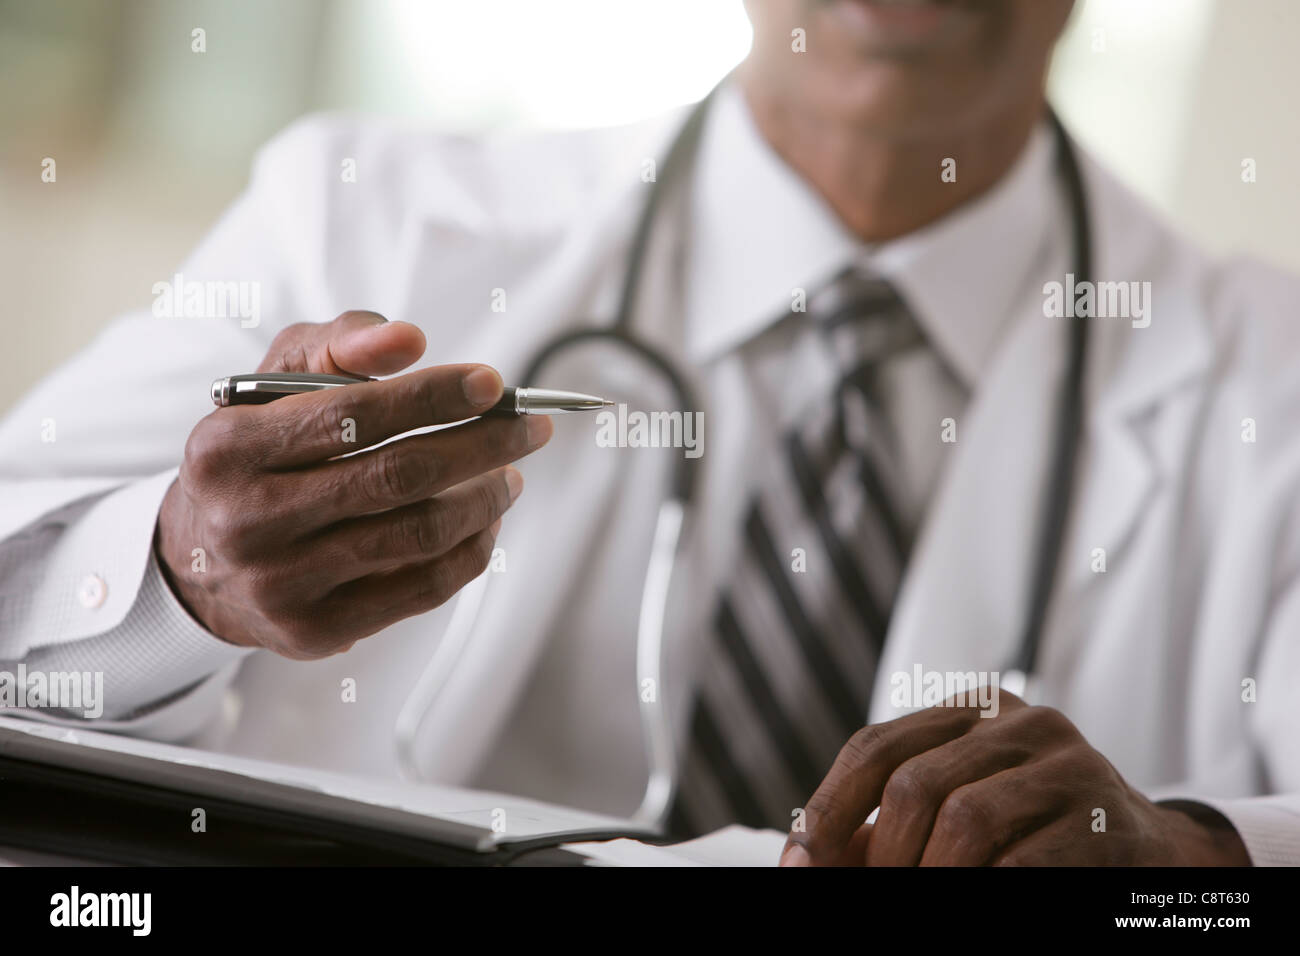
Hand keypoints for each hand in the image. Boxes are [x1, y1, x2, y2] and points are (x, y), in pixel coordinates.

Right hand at [155, 310, 552, 657]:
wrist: (199, 560)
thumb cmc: (256, 454)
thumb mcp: (275, 384)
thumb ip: (339, 345)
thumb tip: (410, 341)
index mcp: (228, 448)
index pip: (351, 416)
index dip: (432, 396)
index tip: (493, 384)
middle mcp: (247, 520)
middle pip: (397, 477)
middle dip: (481, 445)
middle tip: (529, 427)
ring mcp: (281, 584)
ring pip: (419, 535)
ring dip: (485, 499)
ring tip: (510, 473)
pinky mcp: (315, 631)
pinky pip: (422, 589)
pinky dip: (471, 550)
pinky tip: (485, 522)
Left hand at [779, 689, 1250, 865]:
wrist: (1147, 851)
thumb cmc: (1029, 833)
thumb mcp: (957, 810)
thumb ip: (887, 827)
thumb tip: (807, 862)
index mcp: (968, 711)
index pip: (875, 747)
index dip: (829, 809)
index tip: (799, 863)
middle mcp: (1017, 720)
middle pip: (914, 783)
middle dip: (881, 855)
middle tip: (877, 897)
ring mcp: (1067, 761)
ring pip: (966, 818)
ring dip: (930, 876)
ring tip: (923, 904)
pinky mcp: (1104, 813)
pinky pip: (1026, 859)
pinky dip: (990, 889)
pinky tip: (982, 901)